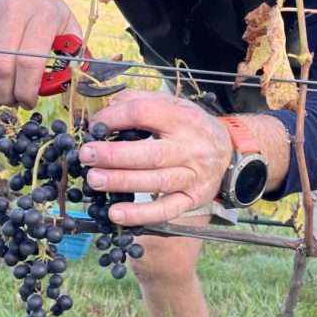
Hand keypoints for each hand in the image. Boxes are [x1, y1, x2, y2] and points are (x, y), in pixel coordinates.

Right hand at [0, 0, 82, 106]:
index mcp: (43, 13)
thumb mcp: (63, 20)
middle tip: (9, 102)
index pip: (29, 62)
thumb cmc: (37, 8)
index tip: (27, 102)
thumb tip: (77, 75)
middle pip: (2, 66)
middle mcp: (13, 7)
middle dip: (5, 94)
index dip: (26, 90)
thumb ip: (73, 48)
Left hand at [77, 90, 233, 224]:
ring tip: (93, 180)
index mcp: (182, 118)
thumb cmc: (192, 127)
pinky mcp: (192, 199)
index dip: (115, 118)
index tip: (95, 126)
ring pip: (156, 181)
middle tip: (86, 155)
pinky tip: (115, 213)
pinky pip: (166, 210)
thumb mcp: (174, 105)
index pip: (144, 113)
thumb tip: (109, 108)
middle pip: (150, 153)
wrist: (229, 153)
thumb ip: (141, 101)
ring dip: (122, 182)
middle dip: (114, 155)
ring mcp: (192, 176)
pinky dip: (140, 215)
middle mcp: (190, 147)